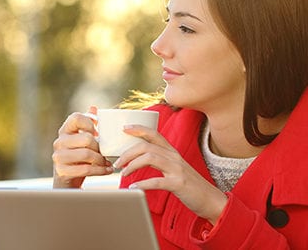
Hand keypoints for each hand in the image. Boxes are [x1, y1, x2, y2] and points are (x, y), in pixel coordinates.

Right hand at [52, 106, 113, 187]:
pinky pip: (85, 169)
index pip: (76, 117)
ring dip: (100, 160)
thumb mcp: (82, 140)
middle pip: (86, 138)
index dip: (90, 123)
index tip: (97, 132)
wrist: (67, 181)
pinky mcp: (61, 171)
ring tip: (106, 163)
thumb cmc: (78, 158)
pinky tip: (106, 170)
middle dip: (99, 147)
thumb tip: (94, 107)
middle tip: (105, 153)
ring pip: (86, 154)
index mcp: (65, 130)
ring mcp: (58, 156)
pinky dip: (99, 171)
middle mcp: (59, 142)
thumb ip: (88, 124)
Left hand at [113, 124, 227, 224]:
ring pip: (149, 158)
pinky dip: (142, 184)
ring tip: (123, 174)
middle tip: (116, 163)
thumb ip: (160, 161)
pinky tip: (133, 187)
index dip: (139, 129)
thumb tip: (138, 159)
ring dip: (132, 165)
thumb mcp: (175, 168)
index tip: (124, 128)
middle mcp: (174, 157)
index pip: (154, 134)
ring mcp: (177, 169)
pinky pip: (157, 181)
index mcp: (172, 152)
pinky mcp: (178, 184)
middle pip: (146, 146)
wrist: (211, 200)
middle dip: (127, 153)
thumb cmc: (189, 185)